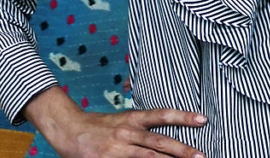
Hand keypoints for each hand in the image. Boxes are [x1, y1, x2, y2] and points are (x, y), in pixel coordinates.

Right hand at [21, 88, 207, 157]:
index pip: (161, 115)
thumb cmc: (96, 127)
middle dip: (182, 150)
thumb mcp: (120, 121)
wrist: (67, 129)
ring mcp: (119, 149)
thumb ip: (140, 128)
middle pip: (160, 142)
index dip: (183, 117)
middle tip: (201, 156)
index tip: (202, 119)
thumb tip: (162, 140)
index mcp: (131, 119)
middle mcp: (127, 132)